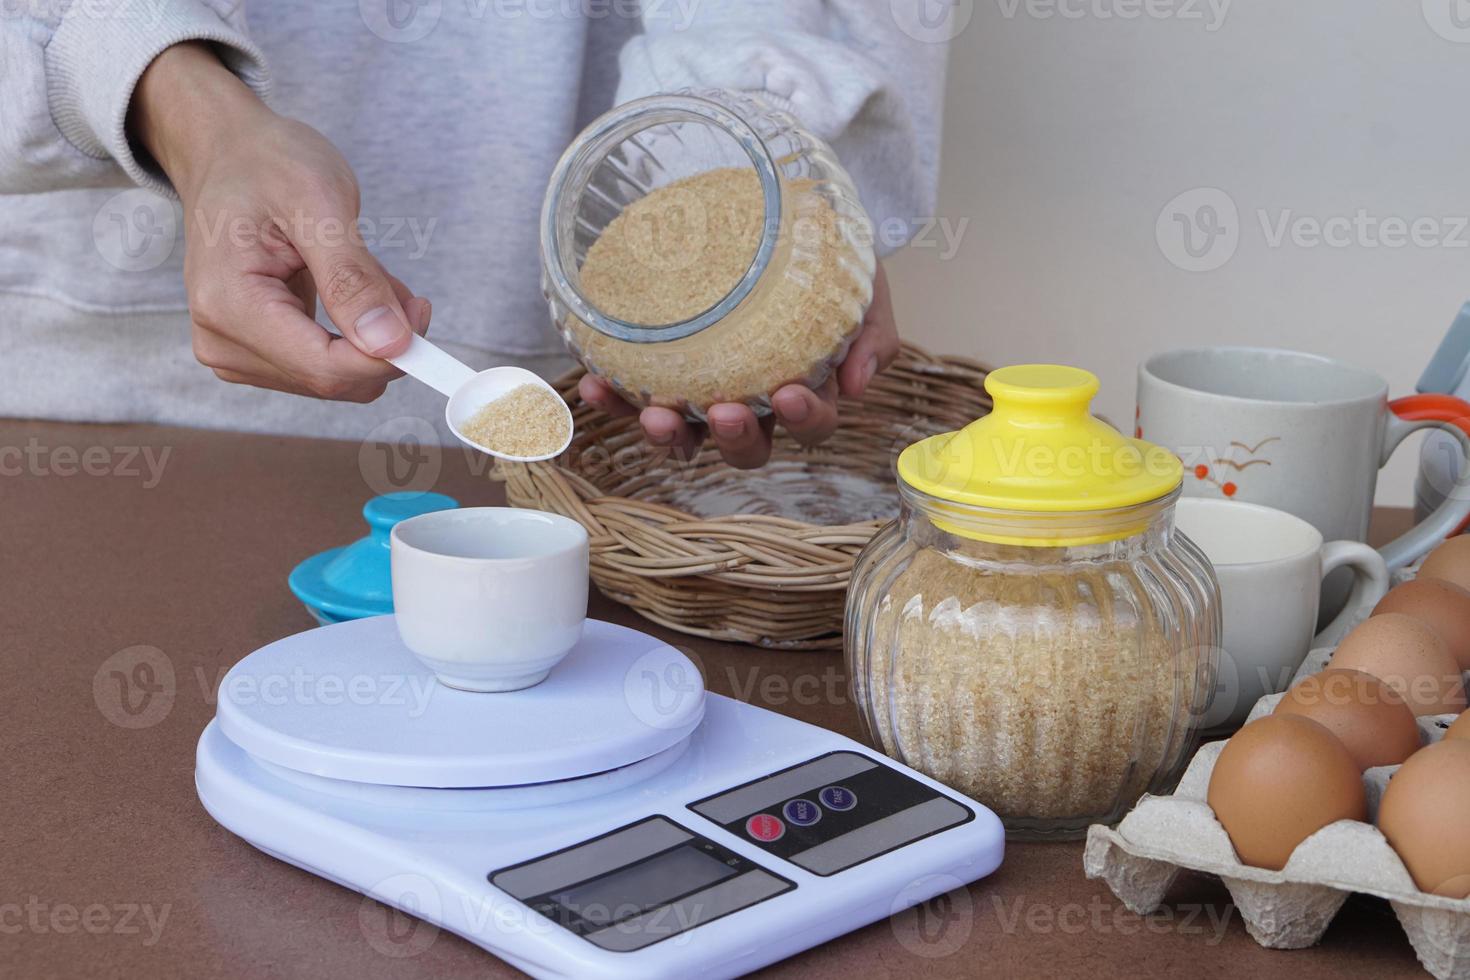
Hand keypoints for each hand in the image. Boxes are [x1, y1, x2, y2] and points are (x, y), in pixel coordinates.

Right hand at [129, 43, 427, 400]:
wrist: (230, 154)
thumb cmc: (265, 165)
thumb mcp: (318, 203)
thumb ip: (353, 278)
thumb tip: (390, 343)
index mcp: (228, 304)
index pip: (323, 368)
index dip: (386, 354)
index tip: (422, 315)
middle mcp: (223, 339)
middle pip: (331, 379)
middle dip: (382, 342)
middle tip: (407, 294)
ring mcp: (236, 350)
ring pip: (335, 377)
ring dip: (371, 337)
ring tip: (368, 276)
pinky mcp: (256, 351)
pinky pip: (326, 365)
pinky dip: (356, 335)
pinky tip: (354, 293)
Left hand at [580, 261, 901, 468]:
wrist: (774, 211)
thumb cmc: (821, 256)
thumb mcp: (860, 282)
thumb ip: (871, 330)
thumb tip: (857, 383)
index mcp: (804, 389)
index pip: (811, 424)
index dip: (805, 420)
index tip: (791, 394)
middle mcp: (751, 403)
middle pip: (748, 447)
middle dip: (735, 438)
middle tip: (723, 412)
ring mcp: (701, 393)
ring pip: (686, 437)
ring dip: (669, 436)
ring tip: (655, 415)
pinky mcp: (658, 372)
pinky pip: (633, 398)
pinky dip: (614, 400)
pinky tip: (597, 386)